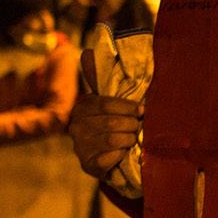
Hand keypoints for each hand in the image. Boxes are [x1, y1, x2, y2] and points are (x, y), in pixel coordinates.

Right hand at [69, 48, 142, 177]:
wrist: (114, 156)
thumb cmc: (116, 123)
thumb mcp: (110, 101)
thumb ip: (100, 78)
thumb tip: (86, 52)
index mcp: (82, 107)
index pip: (105, 104)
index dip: (127, 107)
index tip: (141, 110)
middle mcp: (76, 127)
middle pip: (110, 122)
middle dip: (131, 124)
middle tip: (140, 126)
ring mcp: (80, 147)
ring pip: (111, 140)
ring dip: (128, 139)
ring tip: (134, 138)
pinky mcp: (88, 165)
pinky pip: (107, 160)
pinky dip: (120, 156)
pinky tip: (124, 153)